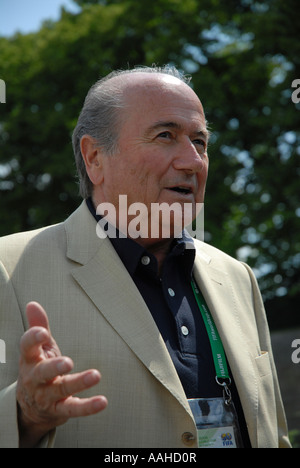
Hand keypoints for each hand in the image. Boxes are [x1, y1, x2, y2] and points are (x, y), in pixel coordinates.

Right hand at [16, 302, 107, 446]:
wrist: (31, 406)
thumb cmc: (38, 368)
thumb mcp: (37, 348)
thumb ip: (38, 326)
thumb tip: (33, 304)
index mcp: (30, 359)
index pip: (27, 347)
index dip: (33, 339)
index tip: (43, 332)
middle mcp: (35, 379)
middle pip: (42, 372)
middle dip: (54, 367)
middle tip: (68, 362)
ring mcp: (46, 396)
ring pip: (61, 390)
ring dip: (79, 383)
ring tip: (96, 375)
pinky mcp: (59, 410)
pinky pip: (73, 409)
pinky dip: (88, 406)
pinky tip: (102, 401)